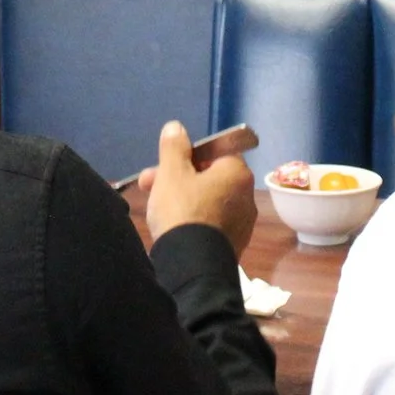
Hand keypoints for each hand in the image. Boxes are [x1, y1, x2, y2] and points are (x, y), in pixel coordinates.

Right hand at [140, 120, 257, 255]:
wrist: (192, 267)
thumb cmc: (182, 211)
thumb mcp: (171, 173)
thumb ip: (174, 146)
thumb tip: (176, 127)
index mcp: (237, 172)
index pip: (213, 153)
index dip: (184, 156)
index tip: (161, 166)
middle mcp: (247, 196)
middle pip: (208, 178)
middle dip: (176, 179)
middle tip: (147, 186)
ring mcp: (243, 223)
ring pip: (207, 201)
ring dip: (182, 199)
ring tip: (154, 209)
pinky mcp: (235, 245)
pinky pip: (212, 224)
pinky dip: (194, 221)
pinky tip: (173, 229)